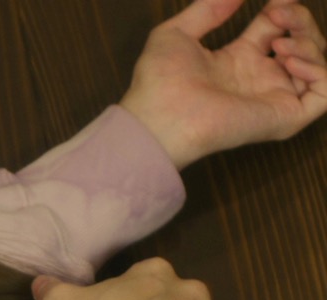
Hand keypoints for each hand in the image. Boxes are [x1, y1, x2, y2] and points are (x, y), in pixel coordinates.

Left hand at [120, 0, 326, 167]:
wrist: (158, 119)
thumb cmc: (159, 83)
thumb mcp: (177, 33)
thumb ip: (209, 8)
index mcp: (238, 60)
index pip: (276, 28)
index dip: (284, 8)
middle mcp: (259, 79)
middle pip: (302, 42)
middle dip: (300, 20)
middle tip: (280, 13)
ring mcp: (273, 99)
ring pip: (317, 65)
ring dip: (309, 43)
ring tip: (280, 44)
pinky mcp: (284, 118)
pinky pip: (324, 95)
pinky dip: (319, 71)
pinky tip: (289, 62)